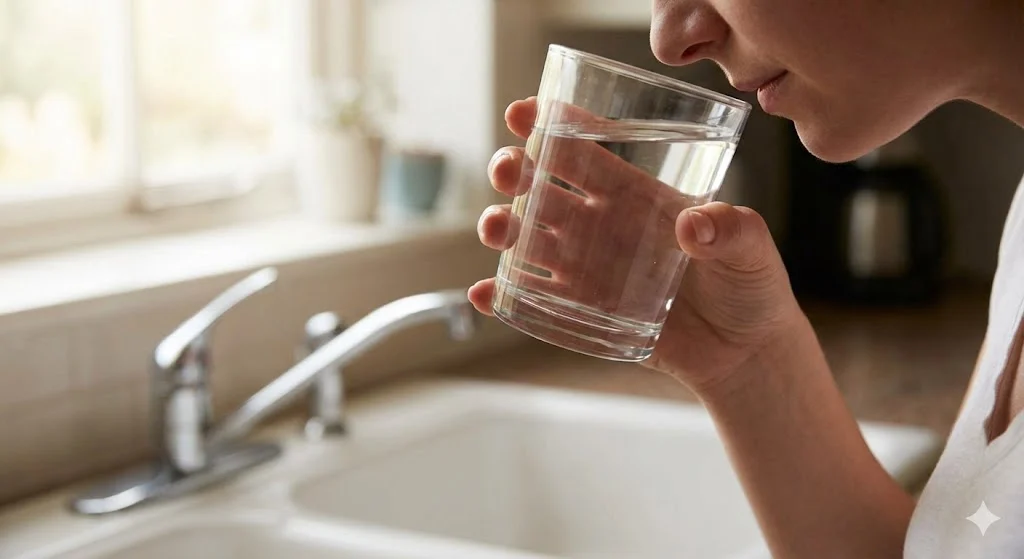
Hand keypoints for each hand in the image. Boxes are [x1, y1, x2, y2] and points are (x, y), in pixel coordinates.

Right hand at [470, 97, 803, 393]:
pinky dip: (503, 295)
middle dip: (517, 173)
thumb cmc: (750, 288)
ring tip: (497, 229)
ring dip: (503, 227)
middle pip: (544, 190)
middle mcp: (602, 226)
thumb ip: (732, 231)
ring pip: (529, 239)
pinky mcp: (582, 312)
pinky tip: (485, 293)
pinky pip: (532, 299)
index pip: (586, 151)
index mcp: (636, 195)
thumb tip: (694, 226)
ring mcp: (587, 268)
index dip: (553, 127)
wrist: (743, 352)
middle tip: (509, 172)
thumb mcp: (752, 250)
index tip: (525, 111)